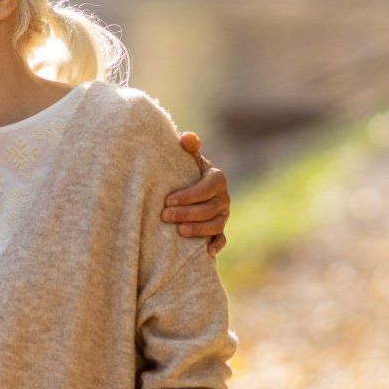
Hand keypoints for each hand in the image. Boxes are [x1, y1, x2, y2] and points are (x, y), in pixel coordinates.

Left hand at [164, 132, 229, 257]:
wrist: (189, 189)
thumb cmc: (185, 171)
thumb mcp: (187, 159)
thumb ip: (189, 148)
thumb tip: (187, 137)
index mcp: (217, 179)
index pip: (205, 189)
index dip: (188, 196)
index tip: (167, 200)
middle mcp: (224, 198)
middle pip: (208, 209)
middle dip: (186, 213)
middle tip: (164, 216)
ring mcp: (223, 215)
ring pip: (214, 225)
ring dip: (197, 229)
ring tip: (178, 231)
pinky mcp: (220, 230)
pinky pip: (222, 238)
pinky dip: (217, 245)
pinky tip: (207, 251)